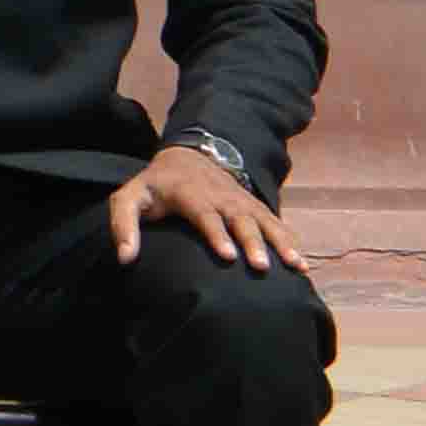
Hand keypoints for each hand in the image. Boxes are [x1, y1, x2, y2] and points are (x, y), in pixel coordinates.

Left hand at [112, 139, 296, 273]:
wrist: (188, 158)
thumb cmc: (155, 186)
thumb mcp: (130, 198)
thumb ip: (123, 225)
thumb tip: (125, 258)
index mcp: (189, 193)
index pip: (204, 214)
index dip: (216, 233)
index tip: (228, 256)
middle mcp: (220, 196)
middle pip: (239, 219)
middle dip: (252, 242)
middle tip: (261, 267)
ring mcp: (242, 201)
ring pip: (264, 221)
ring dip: (280, 243)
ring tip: (294, 266)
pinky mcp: (255, 207)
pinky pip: (276, 223)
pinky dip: (290, 241)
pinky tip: (302, 264)